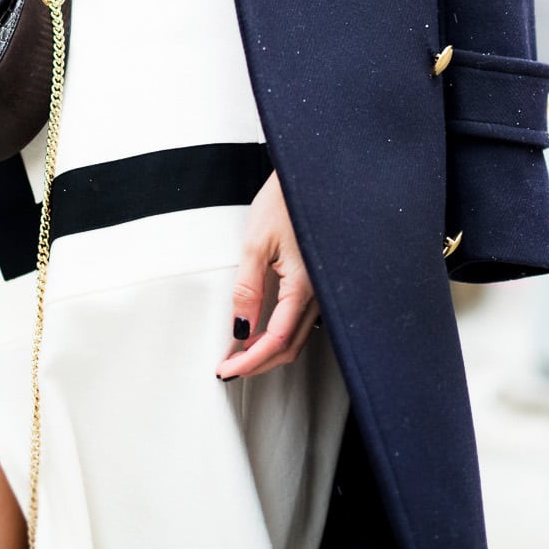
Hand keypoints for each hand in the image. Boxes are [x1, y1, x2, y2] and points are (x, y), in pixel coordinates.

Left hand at [215, 170, 319, 380]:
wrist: (309, 179)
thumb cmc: (286, 202)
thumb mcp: (257, 243)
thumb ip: (248, 288)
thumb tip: (240, 328)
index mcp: (304, 285)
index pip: (277, 340)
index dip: (250, 361)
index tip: (227, 369)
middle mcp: (318, 294)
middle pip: (290, 347)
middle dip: (258, 364)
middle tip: (230, 368)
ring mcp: (321, 290)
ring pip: (298, 338)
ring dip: (269, 352)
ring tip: (241, 354)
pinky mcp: (318, 283)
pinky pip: (302, 322)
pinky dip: (281, 335)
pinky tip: (262, 331)